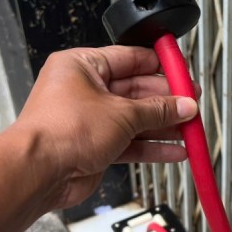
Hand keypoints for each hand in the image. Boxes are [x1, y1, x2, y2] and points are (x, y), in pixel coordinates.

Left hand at [11, 46, 198, 208]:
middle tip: (191, 104)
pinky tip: (174, 151)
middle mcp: (84, 91)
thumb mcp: (121, 113)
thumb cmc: (62, 131)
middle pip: (135, 92)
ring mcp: (89, 120)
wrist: (40, 172)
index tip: (182, 73)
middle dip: (165, 101)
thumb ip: (156, 110)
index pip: (129, 58)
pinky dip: (150, 148)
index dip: (159, 66)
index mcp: (83, 66)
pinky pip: (129, 144)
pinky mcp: (94, 147)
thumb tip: (183, 105)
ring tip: (189, 130)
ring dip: (162, 127)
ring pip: (133, 121)